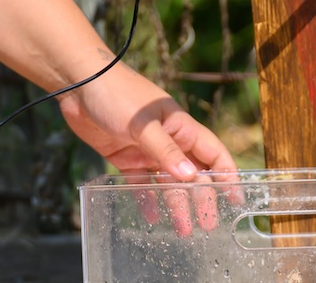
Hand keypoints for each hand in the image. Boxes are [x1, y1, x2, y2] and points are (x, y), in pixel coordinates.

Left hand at [60, 64, 237, 230]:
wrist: (79, 85)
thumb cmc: (117, 94)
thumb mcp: (143, 123)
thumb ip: (165, 150)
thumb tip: (190, 178)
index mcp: (180, 126)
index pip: (212, 153)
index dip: (227, 174)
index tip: (236, 199)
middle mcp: (167, 140)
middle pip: (191, 173)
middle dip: (201, 198)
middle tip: (209, 225)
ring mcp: (146, 149)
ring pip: (167, 182)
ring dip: (176, 204)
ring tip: (183, 230)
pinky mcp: (124, 157)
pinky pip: (140, 183)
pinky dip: (147, 199)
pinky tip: (151, 217)